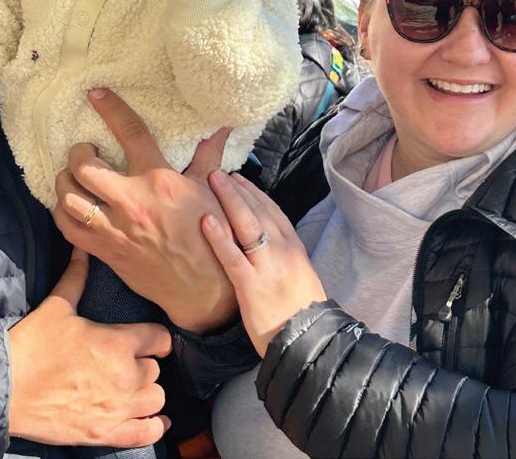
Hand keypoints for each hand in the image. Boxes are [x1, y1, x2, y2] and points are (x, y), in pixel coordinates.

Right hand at [8, 249, 171, 446]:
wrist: (5, 388)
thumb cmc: (32, 344)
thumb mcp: (57, 305)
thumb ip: (77, 275)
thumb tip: (82, 246)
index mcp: (118, 343)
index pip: (160, 339)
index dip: (155, 339)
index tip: (149, 340)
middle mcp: (126, 376)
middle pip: (157, 371)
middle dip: (146, 366)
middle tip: (129, 364)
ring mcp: (117, 408)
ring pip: (156, 400)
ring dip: (148, 394)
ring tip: (134, 389)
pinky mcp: (105, 433)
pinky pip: (146, 433)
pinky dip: (153, 426)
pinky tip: (153, 420)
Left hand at [53, 89, 237, 333]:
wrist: (204, 289)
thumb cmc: (211, 235)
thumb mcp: (210, 190)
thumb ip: (208, 156)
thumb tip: (222, 127)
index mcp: (158, 179)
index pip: (130, 132)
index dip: (111, 109)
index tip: (95, 94)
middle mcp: (132, 201)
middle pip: (84, 166)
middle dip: (78, 152)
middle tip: (86, 151)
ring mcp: (115, 229)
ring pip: (69, 197)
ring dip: (65, 182)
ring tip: (74, 177)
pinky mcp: (105, 252)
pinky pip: (69, 228)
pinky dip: (64, 212)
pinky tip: (73, 205)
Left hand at [203, 171, 325, 357]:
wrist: (310, 342)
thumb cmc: (301, 313)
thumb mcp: (299, 275)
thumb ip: (283, 256)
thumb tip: (266, 241)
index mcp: (294, 247)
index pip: (273, 211)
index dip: (254, 193)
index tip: (239, 179)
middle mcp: (282, 250)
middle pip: (258, 210)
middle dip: (237, 189)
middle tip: (220, 173)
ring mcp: (267, 266)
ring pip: (246, 224)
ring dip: (228, 199)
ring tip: (212, 181)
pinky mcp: (251, 285)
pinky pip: (232, 256)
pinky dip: (218, 236)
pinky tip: (205, 220)